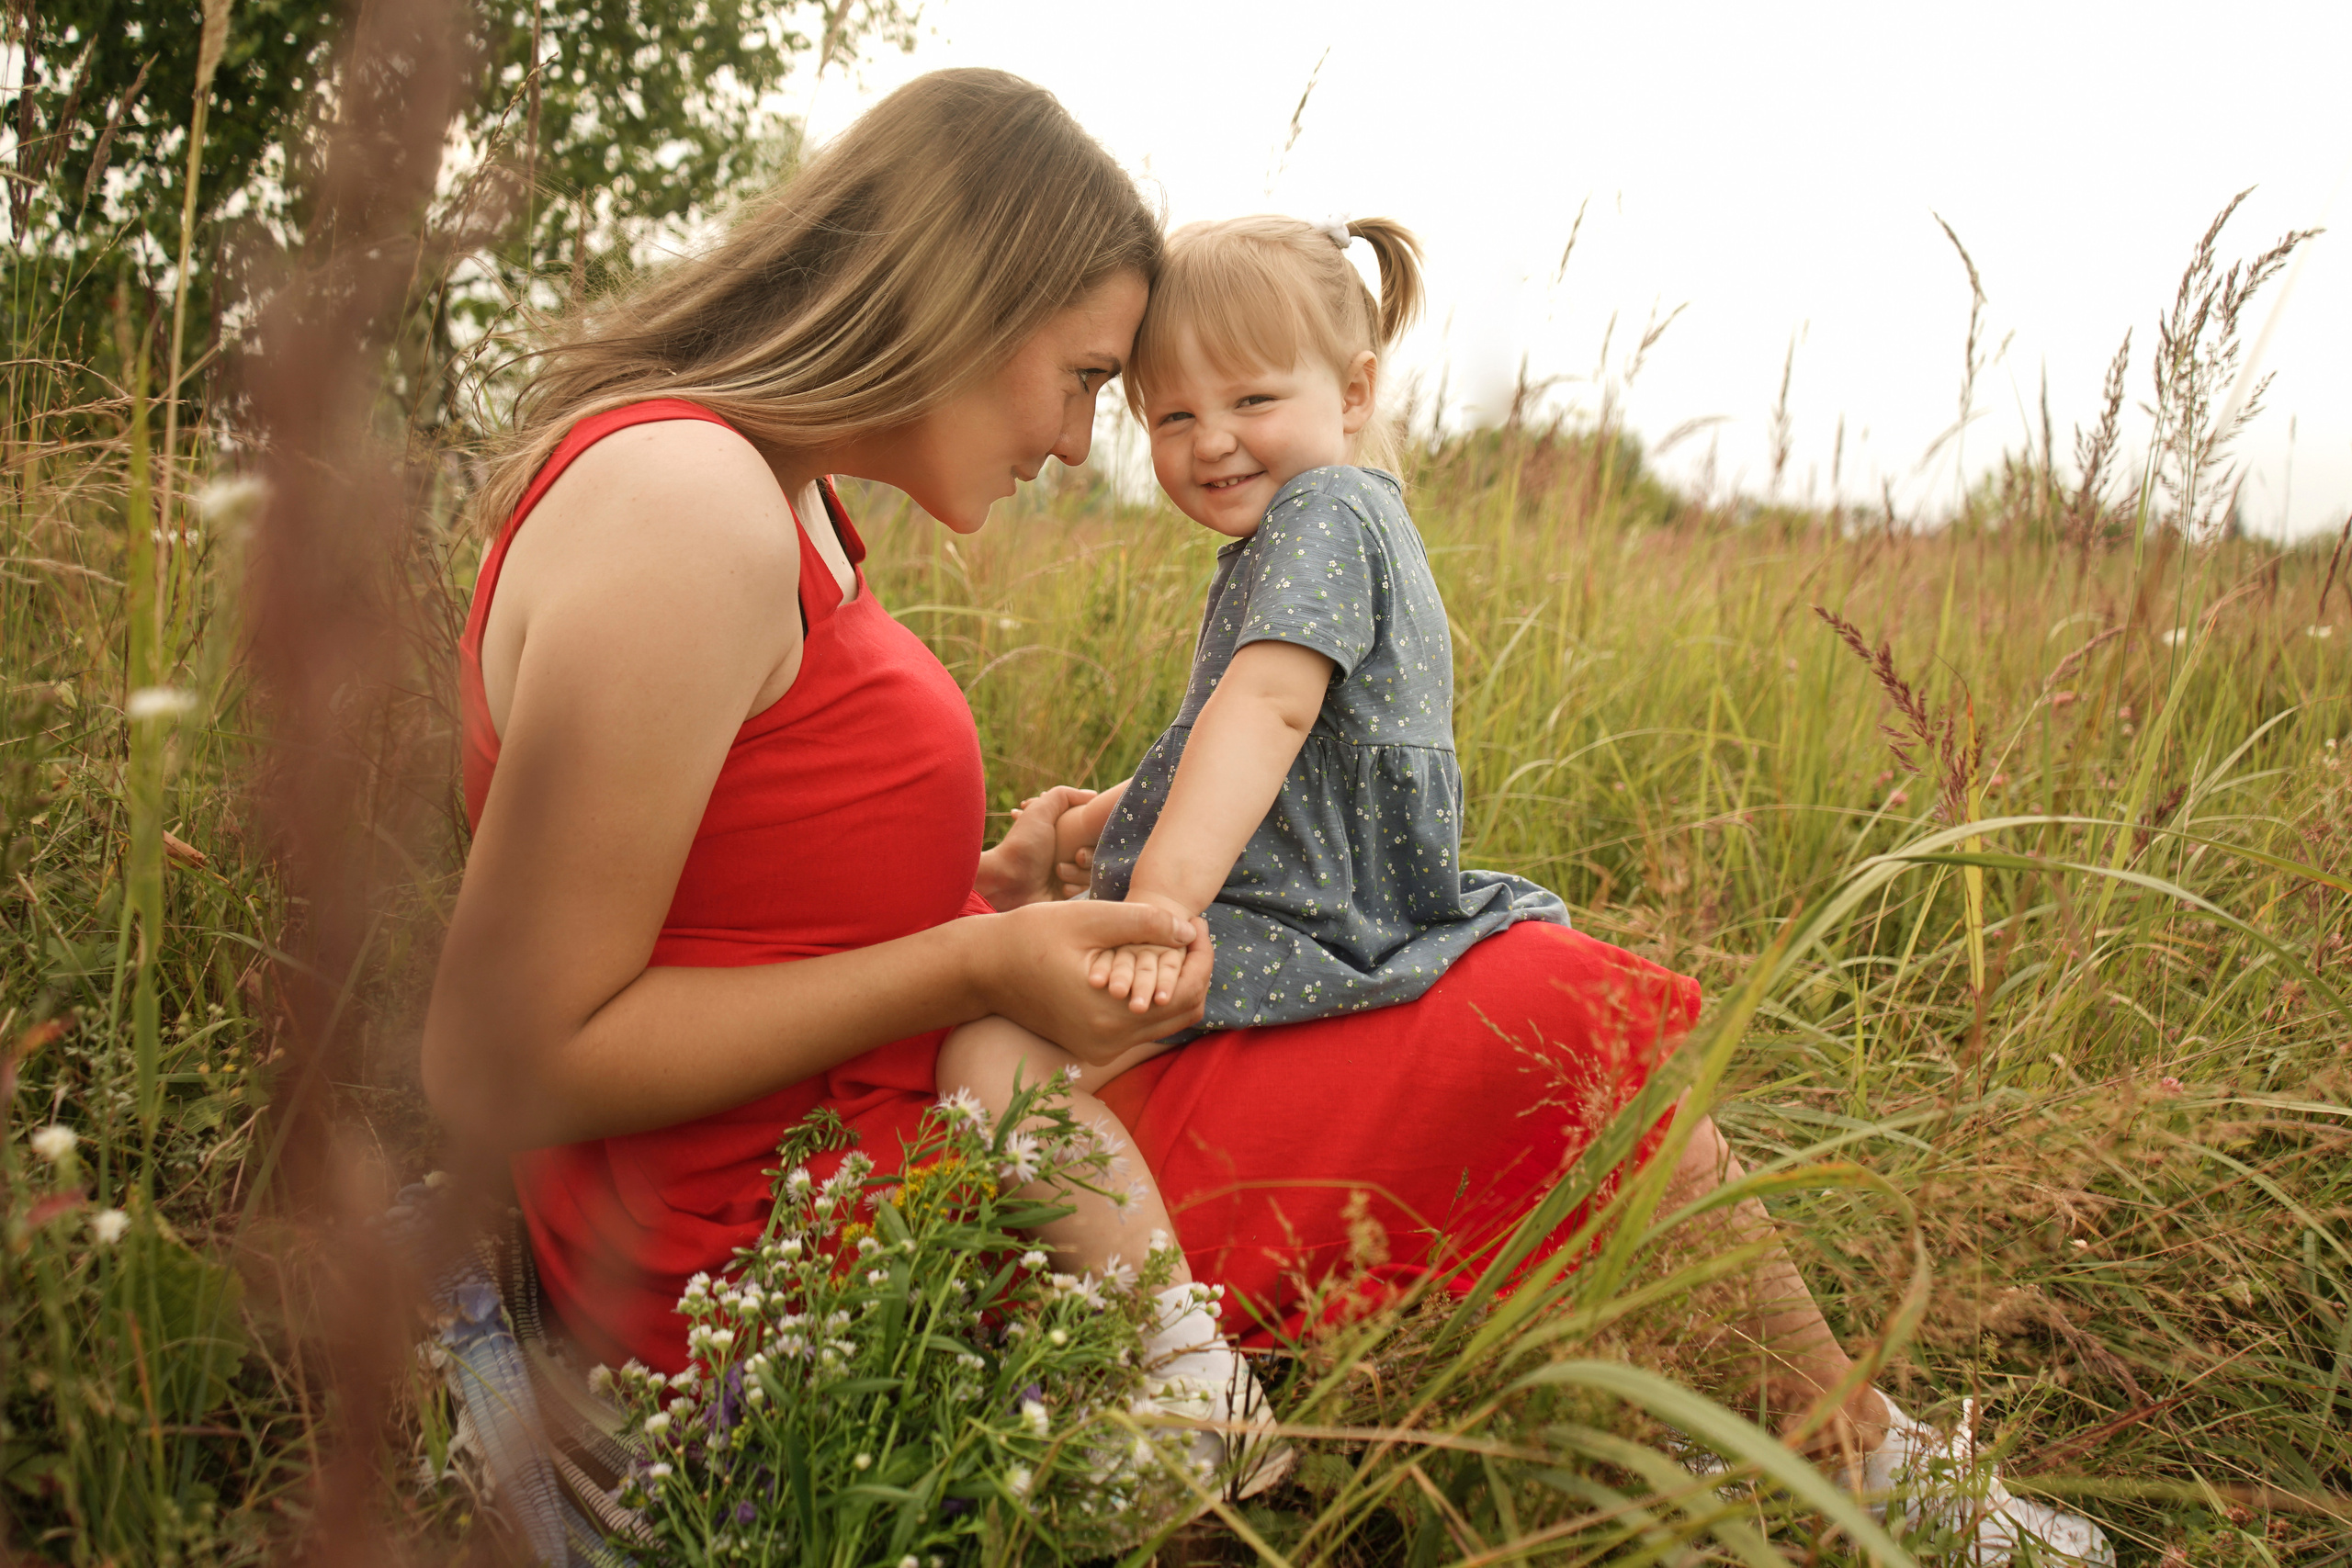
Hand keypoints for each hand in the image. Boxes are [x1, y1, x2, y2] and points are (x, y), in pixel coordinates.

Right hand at [969, 898, 1211, 1065]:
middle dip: (1196, 970)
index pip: (1185, 993)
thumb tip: (1188, 932)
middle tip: (1190, 933)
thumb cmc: (1030, 936)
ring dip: (1178, 985)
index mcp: (1111, 1014)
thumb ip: (1142, 923)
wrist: (984, 969)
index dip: (1202, 957)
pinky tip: (1148, 964)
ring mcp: (1102, 1048)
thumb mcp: (1087, 918)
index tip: (1196, 923)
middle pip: (1184, 1013)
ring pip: (1168, 1023)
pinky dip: (1156, 998)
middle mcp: (1110, 1042)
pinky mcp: (1094, 1047)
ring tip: (1172, 945)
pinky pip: (1144, 1027)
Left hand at [973, 785, 1096, 908]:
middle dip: (1086, 856)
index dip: (1091, 836)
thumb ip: (1063, 795)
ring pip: (1093, 874)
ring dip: (1077, 874)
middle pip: (1097, 855)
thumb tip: (1093, 794)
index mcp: (1065, 835)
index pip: (1093, 833)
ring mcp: (1068, 876)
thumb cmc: (1023, 845)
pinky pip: (1085, 893)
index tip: (1079, 840)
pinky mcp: (1067, 897)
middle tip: (1075, 857)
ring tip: (1058, 873)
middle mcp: (1068, 854)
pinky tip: (1060, 890)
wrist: (1006, 882)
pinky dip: (1074, 890)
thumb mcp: (1040, 811)